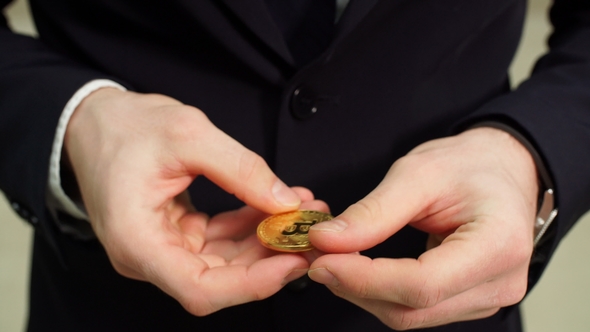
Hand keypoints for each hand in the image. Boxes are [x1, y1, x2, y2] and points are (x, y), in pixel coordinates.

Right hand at [64, 88, 326, 314]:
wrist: (96, 122)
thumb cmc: (125, 127)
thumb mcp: (188, 135)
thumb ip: (241, 170)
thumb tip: (286, 202)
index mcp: (137, 242)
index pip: (200, 289)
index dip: (252, 284)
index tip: (292, 261)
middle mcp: (149, 255)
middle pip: (220, 279)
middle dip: (270, 259)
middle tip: (311, 232)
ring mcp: (164, 247)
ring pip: (226, 261)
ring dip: (267, 240)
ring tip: (304, 210)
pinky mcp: (177, 234)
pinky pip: (221, 240)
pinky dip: (251, 225)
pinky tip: (279, 204)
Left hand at [307, 127, 537, 328]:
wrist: (501, 170)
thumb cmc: (470, 165)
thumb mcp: (419, 173)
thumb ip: (373, 212)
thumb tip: (326, 241)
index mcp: (497, 245)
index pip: (422, 284)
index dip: (365, 278)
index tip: (324, 259)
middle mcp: (499, 282)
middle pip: (412, 308)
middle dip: (356, 286)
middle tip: (319, 256)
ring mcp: (486, 297)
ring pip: (409, 316)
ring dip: (364, 293)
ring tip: (335, 258)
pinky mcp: (468, 301)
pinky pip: (416, 310)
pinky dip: (380, 293)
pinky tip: (360, 269)